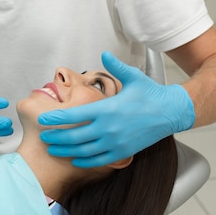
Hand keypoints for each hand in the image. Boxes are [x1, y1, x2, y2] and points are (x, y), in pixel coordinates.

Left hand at [38, 51, 194, 167]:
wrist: (172, 112)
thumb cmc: (151, 94)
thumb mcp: (133, 76)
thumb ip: (115, 66)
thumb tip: (104, 53)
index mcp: (108, 109)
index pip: (75, 115)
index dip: (57, 118)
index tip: (44, 119)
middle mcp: (110, 128)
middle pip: (75, 136)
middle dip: (56, 137)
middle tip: (43, 136)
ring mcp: (116, 142)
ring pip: (84, 151)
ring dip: (66, 151)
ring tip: (53, 149)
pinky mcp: (123, 152)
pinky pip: (99, 160)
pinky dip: (85, 161)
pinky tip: (75, 159)